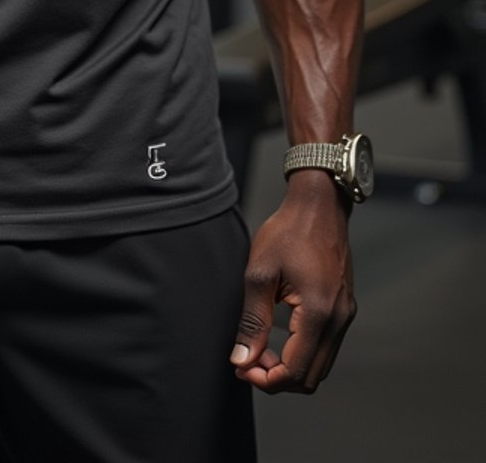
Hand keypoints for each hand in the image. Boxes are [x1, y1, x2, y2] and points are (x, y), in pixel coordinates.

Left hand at [229, 173, 356, 393]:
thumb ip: (253, 321)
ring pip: (321, 366)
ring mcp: (345, 315)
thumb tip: (242, 359)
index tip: (241, 368)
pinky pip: (326, 348)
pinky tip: (280, 339)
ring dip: (290, 368)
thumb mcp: (260, 273)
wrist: (319, 206)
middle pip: (311, 377)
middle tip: (248, 360)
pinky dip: (303, 354)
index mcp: (319, 312)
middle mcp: (339, 320)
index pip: (295, 370)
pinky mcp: (344, 309)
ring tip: (260, 351)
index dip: (266, 379)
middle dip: (277, 378)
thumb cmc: (287, 232)